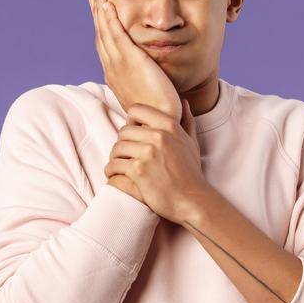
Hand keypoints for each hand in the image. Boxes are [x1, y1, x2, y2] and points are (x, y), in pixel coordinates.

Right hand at [86, 0, 181, 121]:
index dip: (100, 21)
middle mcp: (112, 67)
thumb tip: (154, 74)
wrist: (161, 122)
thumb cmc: (159, 111)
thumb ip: (147, 79)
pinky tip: (107, 4)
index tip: (98, 4)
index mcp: (115, 73)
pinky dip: (110, 19)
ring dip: (99, 8)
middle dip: (95, 8)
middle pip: (99, 31)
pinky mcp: (129, 63)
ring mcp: (118, 65)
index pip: (104, 41)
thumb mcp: (149, 90)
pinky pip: (116, 36)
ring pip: (104, 30)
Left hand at [103, 101, 212, 223]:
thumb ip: (187, 121)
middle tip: (125, 154)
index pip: (136, 110)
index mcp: (170, 126)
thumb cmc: (192, 173)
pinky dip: (111, 171)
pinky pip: (114, 165)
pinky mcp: (138, 170)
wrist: (192, 200)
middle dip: (123, 143)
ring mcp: (148, 153)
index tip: (133, 134)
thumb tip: (185, 102)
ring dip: (115, 157)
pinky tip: (115, 175)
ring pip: (117, 147)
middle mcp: (159, 136)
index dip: (130, 121)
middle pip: (124, 130)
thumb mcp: (192, 143)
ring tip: (119, 165)